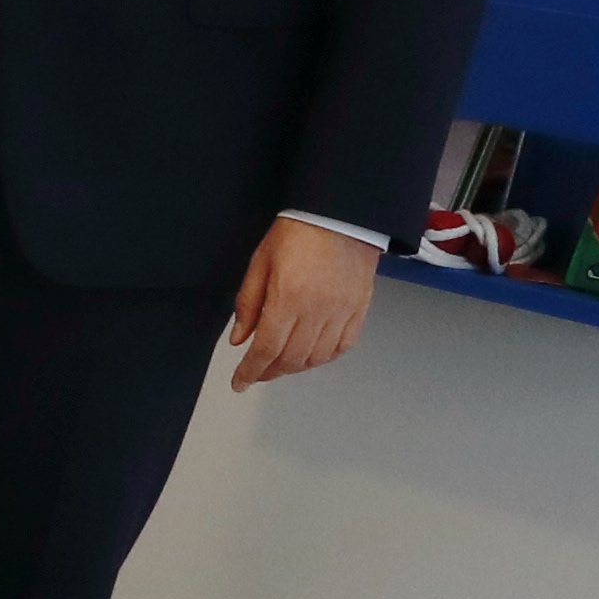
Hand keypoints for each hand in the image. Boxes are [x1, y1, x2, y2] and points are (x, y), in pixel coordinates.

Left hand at [227, 217, 380, 388]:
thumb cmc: (298, 232)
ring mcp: (341, 312)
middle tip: (256, 373)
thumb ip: (248, 303)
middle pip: (290, 358)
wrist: (341, 215)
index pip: (266, 349)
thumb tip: (240, 338)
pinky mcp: (359, 310)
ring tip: (280, 365)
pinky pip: (343, 346)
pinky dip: (325, 357)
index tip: (240, 382)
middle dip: (269, 372)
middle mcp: (316, 311)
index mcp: (288, 298)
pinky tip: (311, 355)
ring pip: (317, 357)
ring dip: (295, 367)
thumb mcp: (260, 263)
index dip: (250, 371)